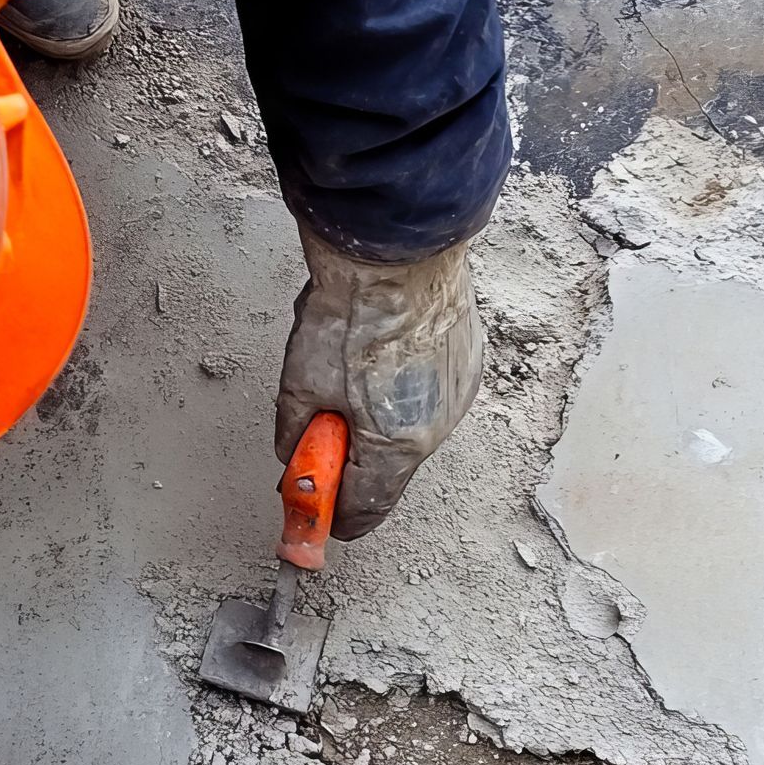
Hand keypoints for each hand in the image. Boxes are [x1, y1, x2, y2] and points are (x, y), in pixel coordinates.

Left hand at [274, 225, 482, 537]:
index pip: (366, 510)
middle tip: (322, 425)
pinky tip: (383, 355)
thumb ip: (297, 437)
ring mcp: (458, 395)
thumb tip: (295, 459)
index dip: (334, 514)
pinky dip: (403, 390)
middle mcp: (437, 430)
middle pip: (389, 469)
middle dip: (353, 457)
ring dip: (379, 420)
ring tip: (354, 372)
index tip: (315, 510)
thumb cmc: (350, 314)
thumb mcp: (300, 386)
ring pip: (410, 430)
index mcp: (395, 446)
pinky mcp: (468, 361)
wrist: (395, 250)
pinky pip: (430, 394)